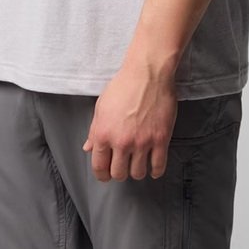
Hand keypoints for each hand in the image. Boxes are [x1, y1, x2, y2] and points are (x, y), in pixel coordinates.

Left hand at [82, 65, 178, 181]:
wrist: (148, 73)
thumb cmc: (123, 85)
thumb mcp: (102, 106)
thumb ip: (94, 130)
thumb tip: (88, 148)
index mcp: (103, 133)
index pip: (99, 167)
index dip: (102, 175)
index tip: (106, 176)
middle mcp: (121, 141)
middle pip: (119, 174)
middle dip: (120, 173)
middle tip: (123, 166)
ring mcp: (142, 142)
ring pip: (138, 173)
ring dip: (137, 171)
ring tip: (138, 163)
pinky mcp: (160, 139)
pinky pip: (158, 166)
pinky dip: (156, 171)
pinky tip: (154, 166)